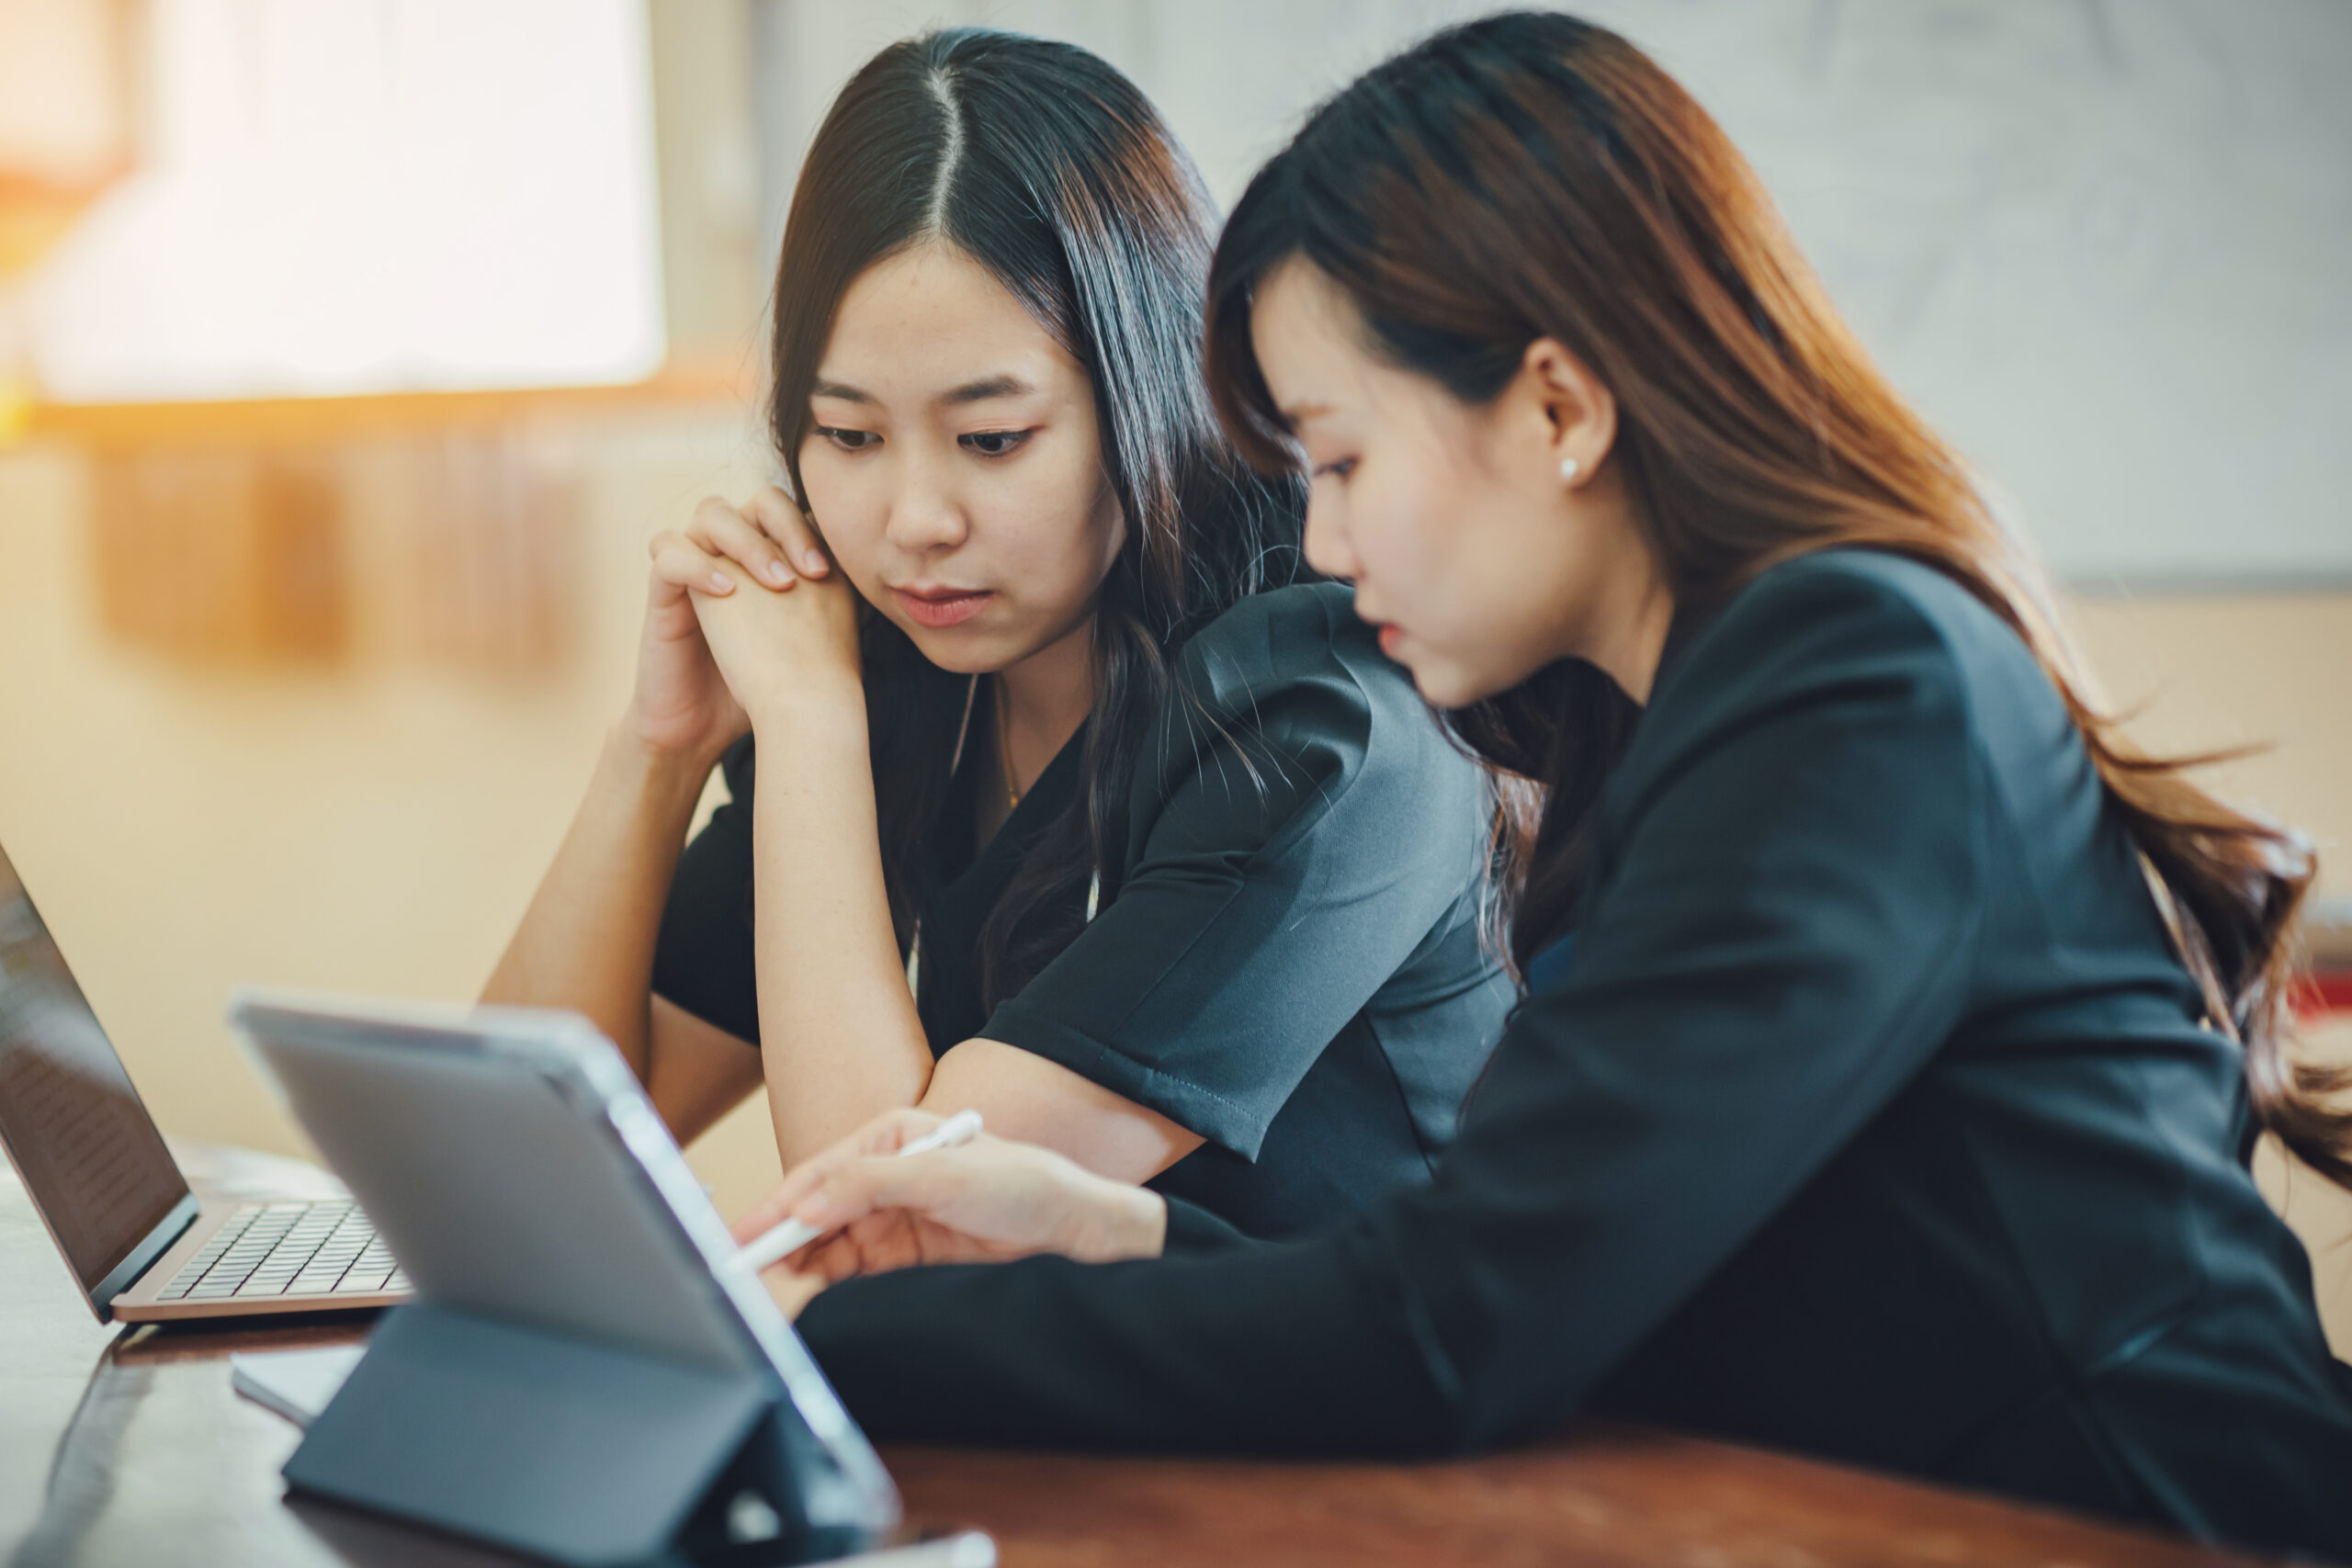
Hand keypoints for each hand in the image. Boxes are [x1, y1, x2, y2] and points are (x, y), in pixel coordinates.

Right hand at [667, 489, 863, 726]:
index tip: (836, 571)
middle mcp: (729, 552)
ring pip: (710, 513)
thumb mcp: (807, 643)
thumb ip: (834, 607)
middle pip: (755, 499)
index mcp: (766, 557)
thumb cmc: (760, 688)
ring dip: (749, 541)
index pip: (792, 511)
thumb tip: (888, 588)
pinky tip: (728, 591)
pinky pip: (667, 553)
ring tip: (777, 584)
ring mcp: (693, 567)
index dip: (815, 527)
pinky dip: (698, 564)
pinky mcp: (660, 592)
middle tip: (811, 572)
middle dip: (787, 526)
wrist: (705, 727)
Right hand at [731, 1108, 1168, 1292]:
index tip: (742, 1241)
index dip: (775, 1209)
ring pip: (826, 1252)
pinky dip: (828, 1292)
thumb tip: (808, 1203)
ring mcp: (892, 1222)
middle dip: (778, 1248)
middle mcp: (883, 1179)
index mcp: (889, 1140)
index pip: (817, 1176)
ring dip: (798, 1275)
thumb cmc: (1025, 1185)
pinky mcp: (903, 1261)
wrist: (1077, 1234)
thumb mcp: (945, 1175)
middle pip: (813, 1217)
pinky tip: (810, 1307)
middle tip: (746, 1282)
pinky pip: (852, 1277)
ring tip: (771, 1303)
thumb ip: (871, 1185)